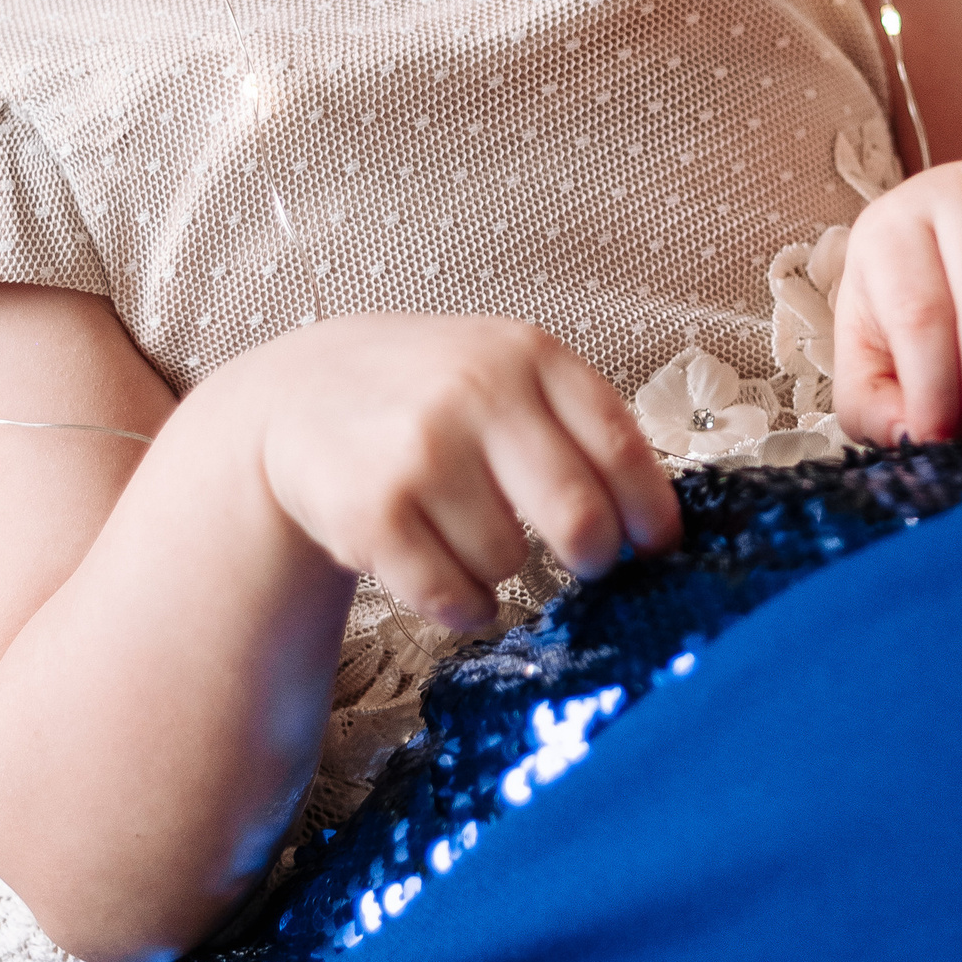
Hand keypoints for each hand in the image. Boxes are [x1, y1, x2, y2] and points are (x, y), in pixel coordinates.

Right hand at [249, 315, 679, 634]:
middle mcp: (477, 393)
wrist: (302, 394)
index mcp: (528, 355)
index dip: (651, 512)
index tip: (660, 545)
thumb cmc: (432, 394)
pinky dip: (464, 606)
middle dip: (594, 555)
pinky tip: (445, 572)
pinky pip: (454, 598)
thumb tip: (659, 523)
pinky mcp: (372, 512)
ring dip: (504, 568)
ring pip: (511, 564)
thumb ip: (579, 426)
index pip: (620, 447)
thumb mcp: (507, 370)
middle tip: (586, 559)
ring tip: (468, 529)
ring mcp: (421, 452)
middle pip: (579, 519)